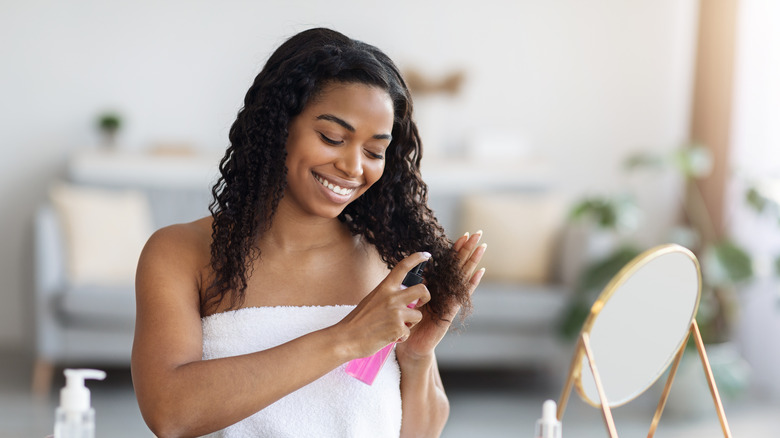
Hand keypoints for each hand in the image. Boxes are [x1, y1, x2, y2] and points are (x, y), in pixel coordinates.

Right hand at [337, 252, 432, 358]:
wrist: (347, 338)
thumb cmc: (357, 320)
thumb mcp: (372, 299)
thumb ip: (387, 295)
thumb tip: (401, 294)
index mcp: (384, 288)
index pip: (403, 267)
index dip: (417, 258)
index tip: (426, 255)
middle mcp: (392, 297)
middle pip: (422, 289)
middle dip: (426, 296)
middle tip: (420, 302)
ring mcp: (397, 313)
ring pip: (418, 315)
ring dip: (410, 322)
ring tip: (395, 326)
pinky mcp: (398, 328)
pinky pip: (408, 332)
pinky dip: (401, 336)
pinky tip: (389, 336)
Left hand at [395, 230, 486, 362]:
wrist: (412, 345)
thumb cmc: (410, 322)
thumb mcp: (410, 298)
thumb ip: (415, 283)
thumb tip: (416, 266)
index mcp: (436, 285)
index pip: (448, 263)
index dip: (455, 249)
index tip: (463, 235)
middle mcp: (446, 290)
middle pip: (459, 265)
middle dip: (468, 249)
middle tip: (478, 233)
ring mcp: (451, 299)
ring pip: (463, 276)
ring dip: (473, 261)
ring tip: (482, 247)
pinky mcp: (451, 310)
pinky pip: (462, 294)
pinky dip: (471, 283)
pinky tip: (481, 272)